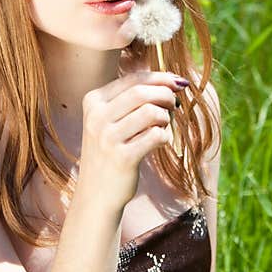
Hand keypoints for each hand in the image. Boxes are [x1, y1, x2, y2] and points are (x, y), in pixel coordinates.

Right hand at [75, 71, 188, 209]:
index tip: (178, 82)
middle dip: (166, 95)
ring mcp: (107, 138)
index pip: (133, 79)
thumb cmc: (111, 152)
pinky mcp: (122, 158)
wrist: (96, 194)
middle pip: (142, 92)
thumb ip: (134, 99)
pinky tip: (162, 141)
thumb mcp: (111, 120)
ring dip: (166, 117)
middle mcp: (96, 117)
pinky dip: (165, 136)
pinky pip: (156, 135)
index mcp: (93, 101)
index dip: (160, 77)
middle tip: (175, 105)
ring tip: (164, 126)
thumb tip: (173, 81)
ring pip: (151, 112)